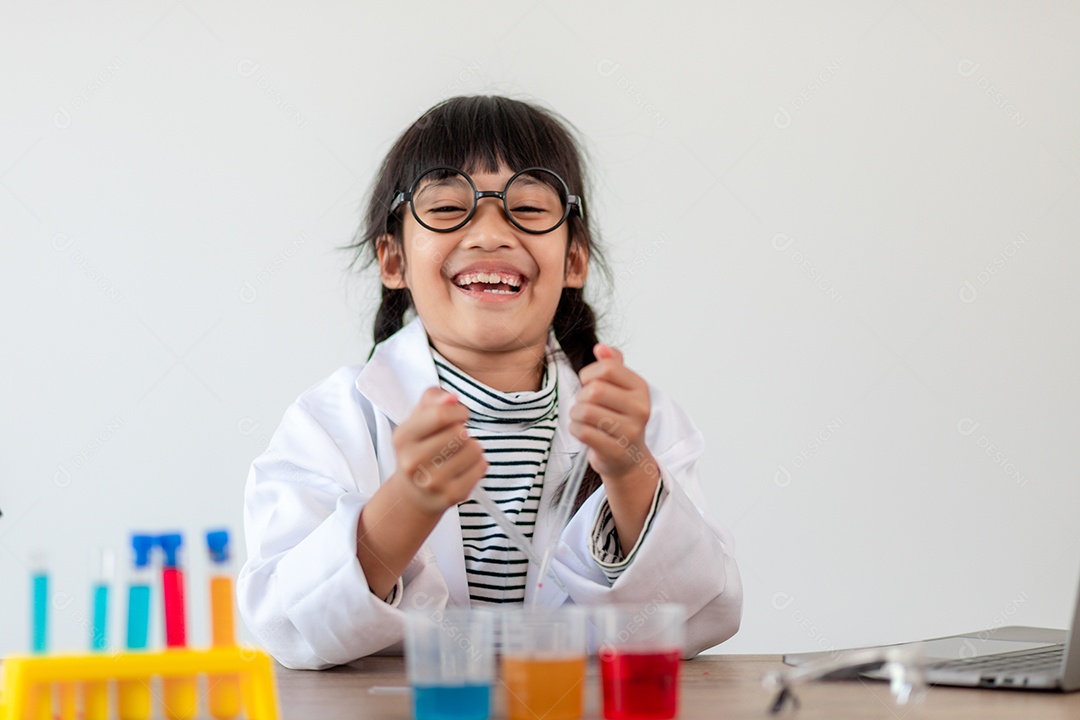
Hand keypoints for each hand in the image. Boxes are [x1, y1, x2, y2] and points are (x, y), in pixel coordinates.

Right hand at [389, 388, 487, 514]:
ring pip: (474, 448)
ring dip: (472, 446)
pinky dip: (478, 462)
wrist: (414, 494)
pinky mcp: (452, 495)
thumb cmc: (420, 448)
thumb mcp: (418, 420)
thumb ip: (433, 399)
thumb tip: (452, 398)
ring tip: (458, 453)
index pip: (440, 415)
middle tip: (454, 439)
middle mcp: (413, 462)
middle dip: (462, 430)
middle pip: (459, 432)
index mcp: (403, 438)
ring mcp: (432, 482)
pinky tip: (464, 467)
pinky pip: (481, 466)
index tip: (459, 415)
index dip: (457, 411)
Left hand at [570, 344, 658, 483]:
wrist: (628, 458)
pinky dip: (576, 430)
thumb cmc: (618, 419)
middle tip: (586, 405)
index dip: (589, 374)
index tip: (589, 383)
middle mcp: (640, 408)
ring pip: (585, 411)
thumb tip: (601, 348)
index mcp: (640, 388)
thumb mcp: (620, 389)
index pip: (607, 368)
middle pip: (594, 390)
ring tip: (584, 419)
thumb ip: (612, 365)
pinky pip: (583, 432)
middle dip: (581, 397)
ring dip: (576, 415)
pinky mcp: (616, 450)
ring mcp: (630, 431)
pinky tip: (583, 431)